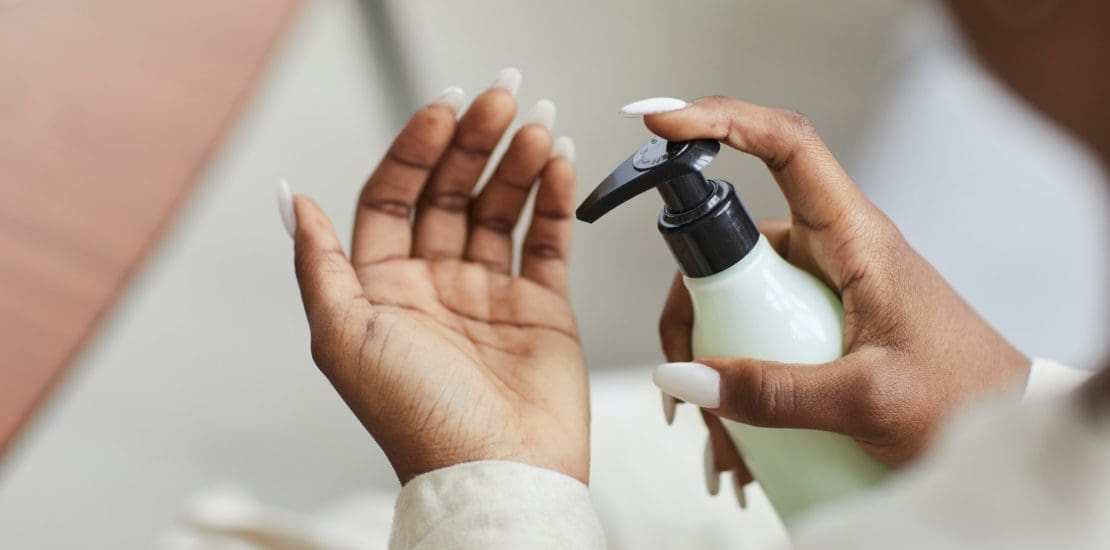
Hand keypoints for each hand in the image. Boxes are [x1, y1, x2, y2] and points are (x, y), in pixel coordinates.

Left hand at [285, 71, 588, 483]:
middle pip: (451, 193)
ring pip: (501, 209)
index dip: (415, 150)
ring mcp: (490, 294)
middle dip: (474, 143)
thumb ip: (319, 265)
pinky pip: (548, 242)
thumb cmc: (417, 419)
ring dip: (518, 164)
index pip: (393, 197)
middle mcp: (435, 286)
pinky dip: (556, 202)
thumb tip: (293, 201)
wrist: (498, 472)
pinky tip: (559, 164)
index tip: (442, 111)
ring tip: (538, 127)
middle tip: (500, 99)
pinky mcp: (542, 308)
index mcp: (383, 289)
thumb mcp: (343, 337)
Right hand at [645, 96, 1030, 487]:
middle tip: (687, 379)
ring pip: (736, 300)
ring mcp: (823, 287)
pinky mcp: (819, 323)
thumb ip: (774, 393)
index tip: (663, 123)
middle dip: (692, 313)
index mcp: (856, 238)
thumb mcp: (866, 400)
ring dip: (713, 366)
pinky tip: (738, 444)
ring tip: (723, 444)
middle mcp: (833, 251)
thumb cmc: (964, 401)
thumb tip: (683, 378)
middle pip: (731, 246)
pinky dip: (736, 386)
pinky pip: (756, 337)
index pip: (787, 148)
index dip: (721, 121)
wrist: (1004, 433)